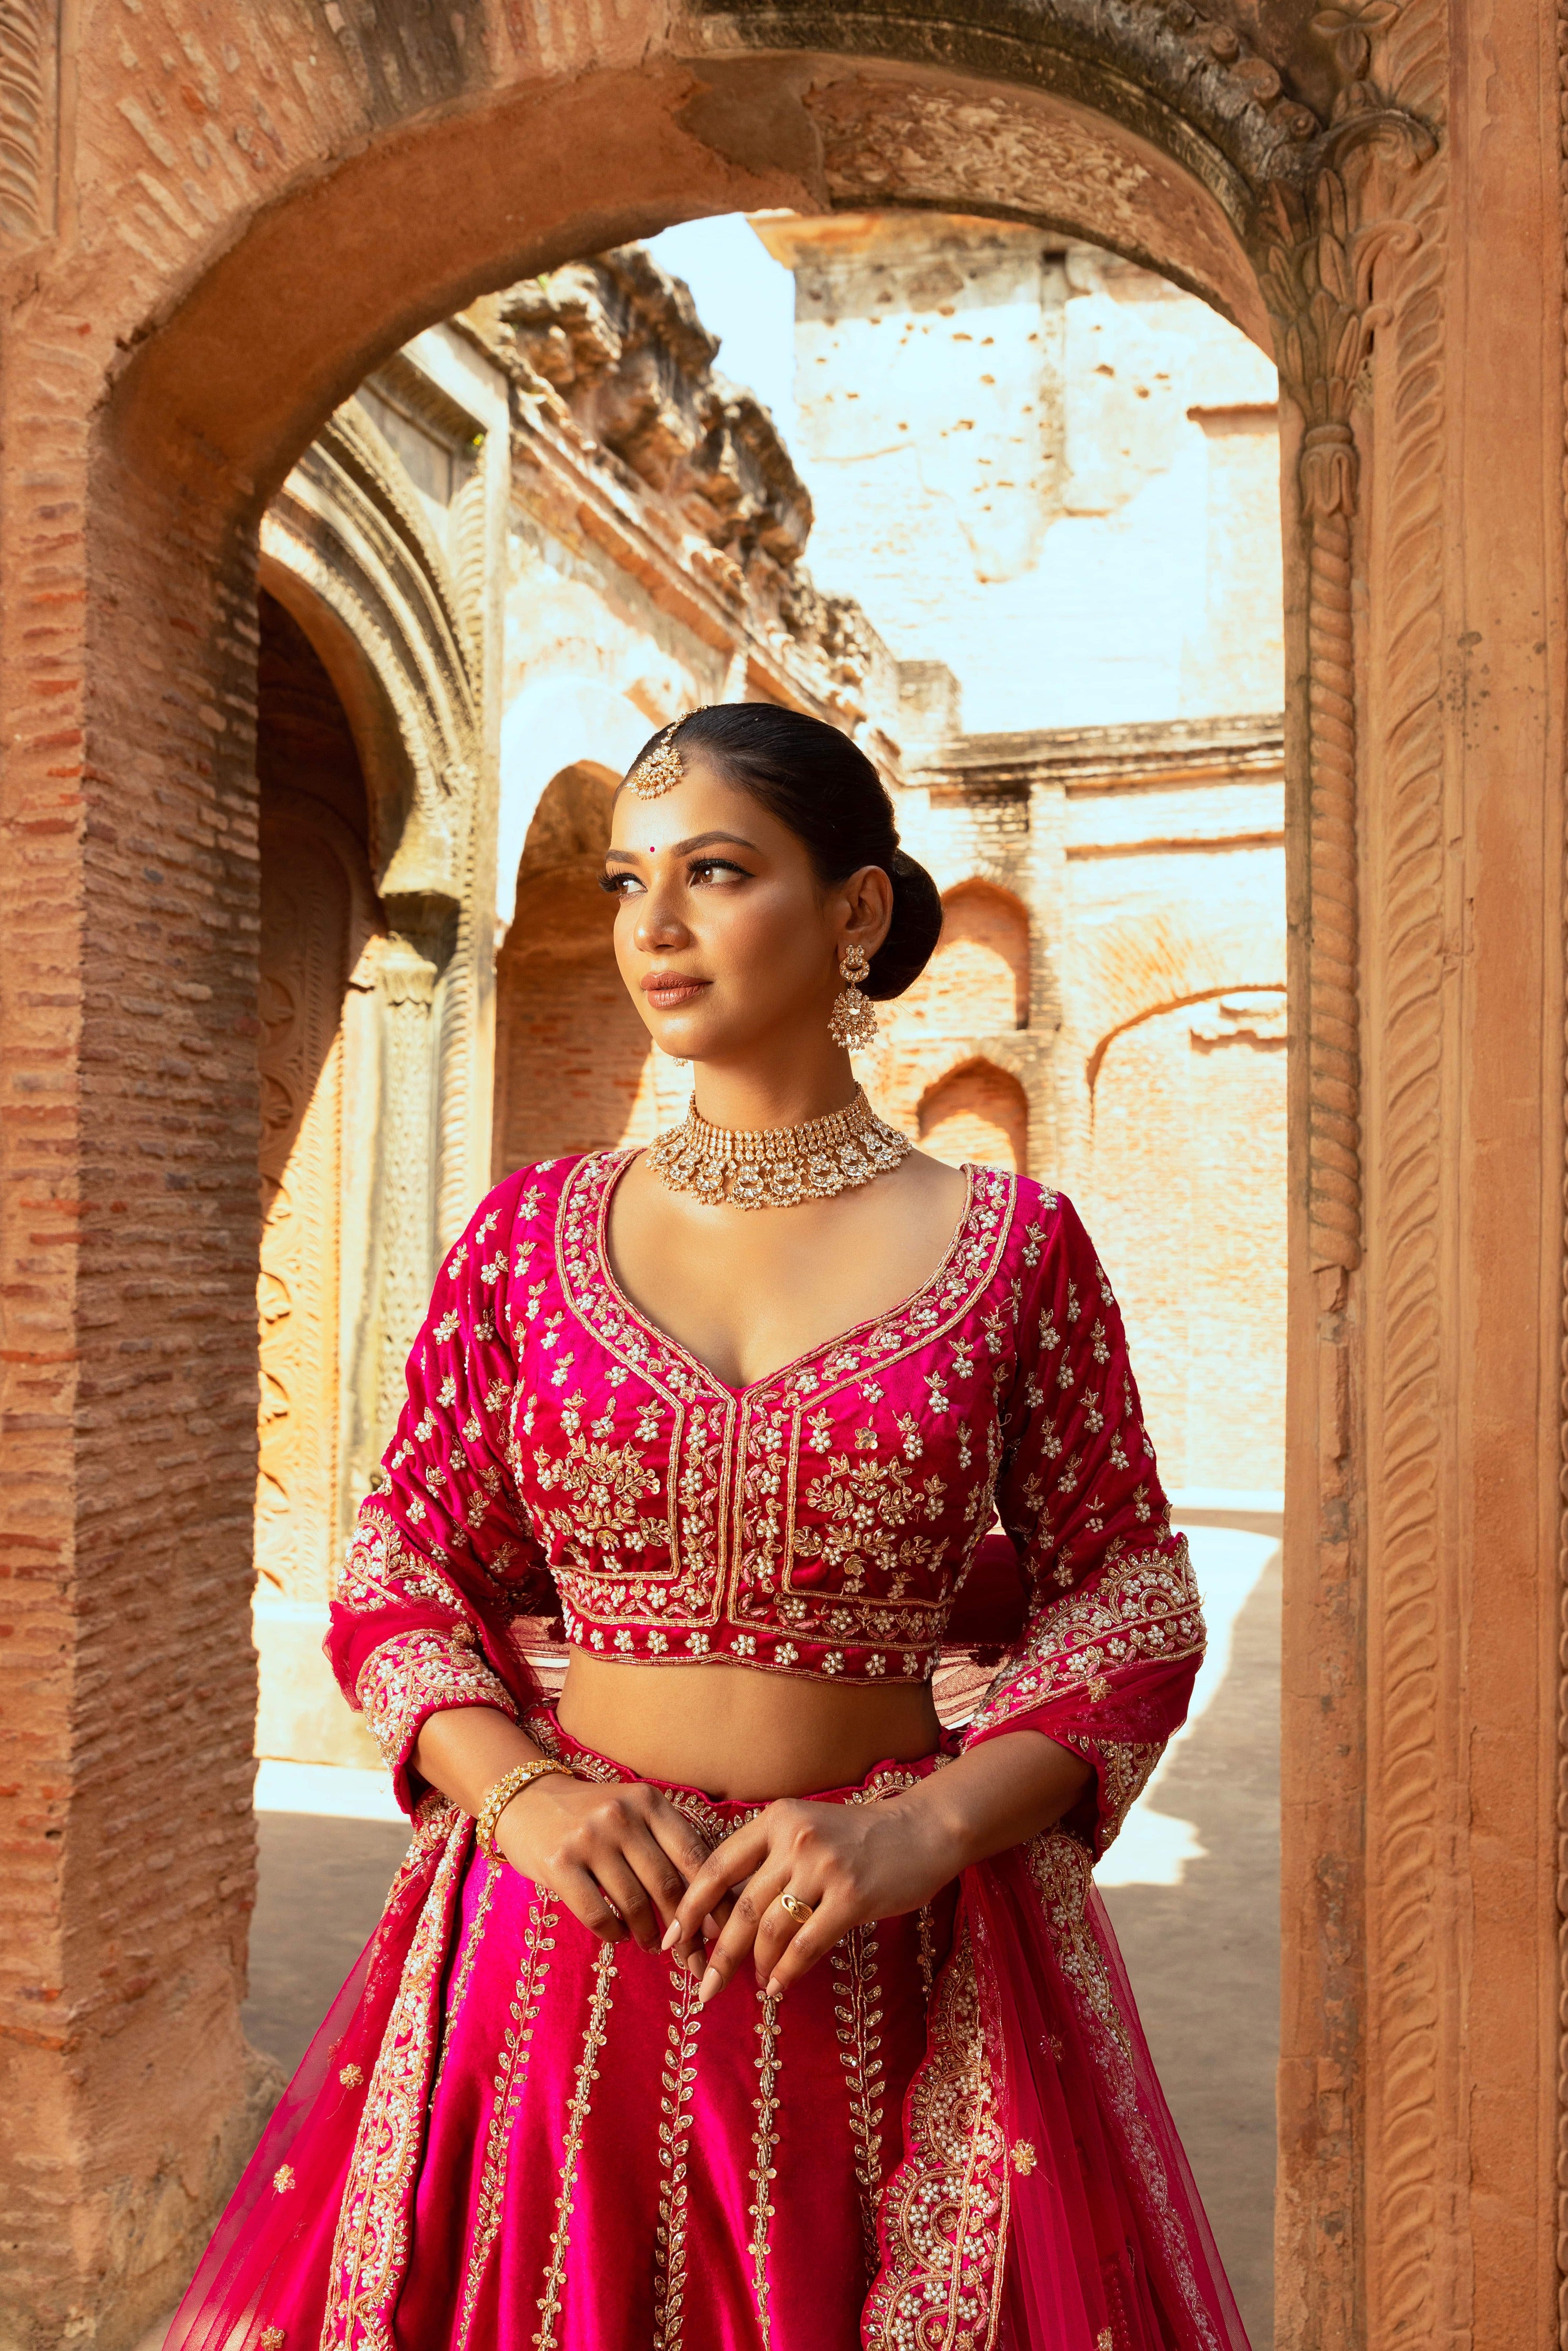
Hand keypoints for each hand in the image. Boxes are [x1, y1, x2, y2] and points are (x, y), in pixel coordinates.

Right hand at [495, 1773, 714, 1954]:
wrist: (526, 1800)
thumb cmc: (592, 1816)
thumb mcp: (634, 1815)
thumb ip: (667, 1847)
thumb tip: (710, 1907)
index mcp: (648, 1801)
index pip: (693, 1855)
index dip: (713, 1899)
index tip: (723, 1932)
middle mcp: (621, 1815)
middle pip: (667, 1885)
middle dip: (685, 1929)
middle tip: (692, 1956)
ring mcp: (589, 1838)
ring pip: (634, 1904)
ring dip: (649, 1935)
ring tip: (655, 1945)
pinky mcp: (559, 1863)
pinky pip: (598, 1914)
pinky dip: (614, 1934)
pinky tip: (618, 1935)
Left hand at [661, 1793, 960, 2002]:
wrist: (922, 1831)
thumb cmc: (859, 1838)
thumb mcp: (807, 1831)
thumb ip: (770, 1860)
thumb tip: (724, 1916)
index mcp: (777, 1819)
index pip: (718, 1866)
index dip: (691, 1907)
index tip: (672, 1939)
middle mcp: (796, 1838)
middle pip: (740, 1907)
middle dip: (717, 1954)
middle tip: (702, 1988)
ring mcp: (824, 1867)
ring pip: (770, 1929)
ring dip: (756, 1966)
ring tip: (754, 1986)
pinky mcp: (852, 1896)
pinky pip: (806, 1944)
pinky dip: (787, 1971)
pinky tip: (779, 1986)